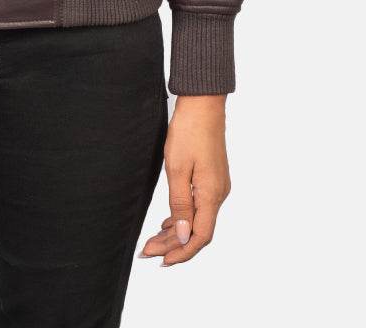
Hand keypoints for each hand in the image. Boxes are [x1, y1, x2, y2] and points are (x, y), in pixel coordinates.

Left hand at [140, 94, 230, 266]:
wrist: (203, 104)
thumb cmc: (188, 131)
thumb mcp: (177, 168)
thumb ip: (180, 204)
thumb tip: (182, 236)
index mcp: (212, 194)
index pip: (200, 237)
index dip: (181, 252)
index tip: (161, 260)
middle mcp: (218, 194)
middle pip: (198, 231)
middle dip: (173, 245)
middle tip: (147, 252)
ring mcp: (217, 186)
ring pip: (198, 219)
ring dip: (176, 232)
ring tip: (153, 241)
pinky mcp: (212, 178)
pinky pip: (199, 207)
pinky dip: (182, 217)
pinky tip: (168, 222)